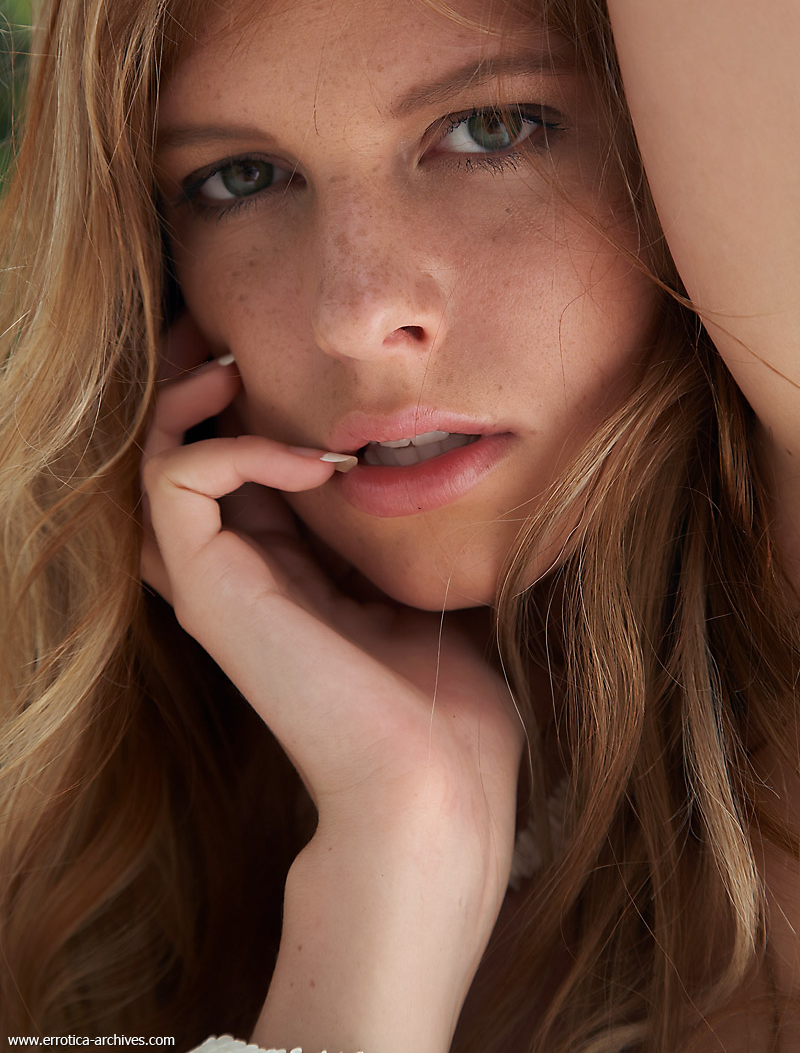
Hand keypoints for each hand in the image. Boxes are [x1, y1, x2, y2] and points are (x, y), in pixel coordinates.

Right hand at [140, 319, 524, 1041]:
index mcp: (280, 576)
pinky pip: (179, 482)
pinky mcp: (210, 589)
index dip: (243, 410)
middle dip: (196, 386)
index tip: (278, 361)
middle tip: (231, 336)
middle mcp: (234, 576)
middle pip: (177, 458)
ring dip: (191, 400)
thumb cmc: (442, 698)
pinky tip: (308, 461)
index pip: (232, 475)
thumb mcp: (419, 586)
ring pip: (157, 462)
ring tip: (238, 370)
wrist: (432, 780)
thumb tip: (421, 466)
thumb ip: (394, 532)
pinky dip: (231, 447)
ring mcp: (215, 584)